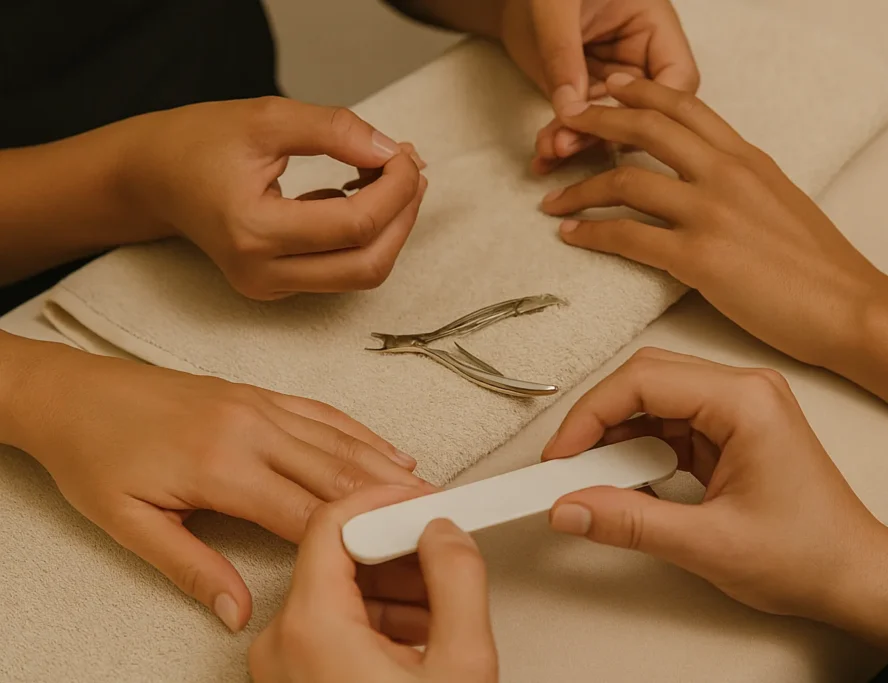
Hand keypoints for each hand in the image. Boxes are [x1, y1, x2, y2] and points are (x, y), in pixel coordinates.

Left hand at [4, 339, 431, 631]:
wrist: (71, 393)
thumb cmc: (94, 455)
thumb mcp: (130, 524)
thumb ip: (191, 569)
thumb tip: (237, 611)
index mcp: (221, 466)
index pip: (306, 513)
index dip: (355, 538)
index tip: (391, 555)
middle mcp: (250, 428)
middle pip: (338, 472)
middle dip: (389, 501)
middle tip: (432, 521)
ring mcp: (258, 404)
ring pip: (339, 439)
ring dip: (385, 467)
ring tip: (424, 492)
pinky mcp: (258, 393)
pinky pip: (322, 412)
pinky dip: (360, 433)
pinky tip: (386, 450)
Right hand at [121, 97, 426, 299]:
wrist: (153, 177)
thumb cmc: (200, 142)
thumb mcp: (267, 117)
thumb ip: (335, 130)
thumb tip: (393, 152)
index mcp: (254, 231)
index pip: (356, 225)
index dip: (397, 189)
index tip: (406, 153)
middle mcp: (262, 273)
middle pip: (369, 264)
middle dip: (404, 215)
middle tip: (412, 169)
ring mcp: (269, 287)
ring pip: (361, 274)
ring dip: (391, 228)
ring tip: (392, 177)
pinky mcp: (276, 287)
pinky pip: (341, 270)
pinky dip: (365, 235)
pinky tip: (358, 191)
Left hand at [250, 487, 497, 682]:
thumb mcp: (460, 666)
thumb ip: (458, 583)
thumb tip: (447, 532)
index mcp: (309, 628)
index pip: (334, 520)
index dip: (387, 500)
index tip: (423, 500)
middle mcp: (279, 639)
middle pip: (337, 551)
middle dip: (399, 544)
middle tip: (443, 547)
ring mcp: (280, 660)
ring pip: (336, 585)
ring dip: (392, 582)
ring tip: (441, 601)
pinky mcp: (290, 673)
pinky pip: (329, 619)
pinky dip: (375, 613)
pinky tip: (418, 625)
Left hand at [498, 0, 697, 173]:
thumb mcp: (557, 8)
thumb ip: (564, 54)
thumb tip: (570, 109)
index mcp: (654, 27)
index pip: (678, 77)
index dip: (654, 106)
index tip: (615, 118)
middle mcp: (640, 60)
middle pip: (644, 111)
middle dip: (606, 134)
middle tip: (567, 143)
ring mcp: (613, 83)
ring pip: (609, 128)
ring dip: (578, 142)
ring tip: (548, 148)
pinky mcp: (586, 98)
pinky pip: (580, 127)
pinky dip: (560, 141)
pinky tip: (542, 156)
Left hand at [541, 75, 887, 367]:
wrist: (851, 307)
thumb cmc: (821, 266)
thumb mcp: (782, 201)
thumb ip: (741, 181)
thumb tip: (710, 179)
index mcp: (747, 158)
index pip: (685, 105)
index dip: (640, 91)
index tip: (611, 87)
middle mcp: (726, 174)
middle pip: (646, 127)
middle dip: (595, 122)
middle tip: (563, 128)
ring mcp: (712, 213)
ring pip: (626, 180)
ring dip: (580, 188)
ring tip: (553, 199)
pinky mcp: (701, 258)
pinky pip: (629, 238)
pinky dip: (593, 234)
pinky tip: (573, 237)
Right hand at [542, 347, 883, 619]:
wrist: (856, 578)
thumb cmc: (811, 555)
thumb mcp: (708, 545)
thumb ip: (629, 523)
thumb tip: (570, 508)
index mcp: (745, 401)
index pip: (644, 381)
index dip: (590, 415)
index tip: (560, 455)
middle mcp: (744, 391)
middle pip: (645, 379)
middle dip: (598, 420)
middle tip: (566, 464)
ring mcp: (739, 408)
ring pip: (653, 400)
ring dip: (617, 436)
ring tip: (592, 477)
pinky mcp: (731, 430)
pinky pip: (669, 424)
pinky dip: (639, 449)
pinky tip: (624, 478)